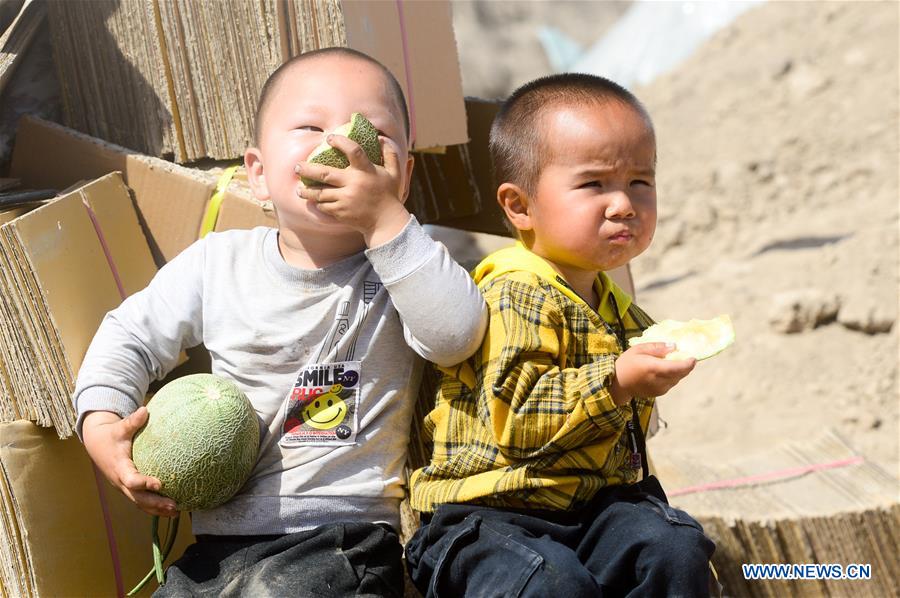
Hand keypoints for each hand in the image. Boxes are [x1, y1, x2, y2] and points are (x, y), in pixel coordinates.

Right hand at [82, 408, 177, 516]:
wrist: (98, 444)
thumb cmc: (112, 435)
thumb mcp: (120, 427)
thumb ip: (132, 421)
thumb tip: (145, 409)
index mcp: (119, 467)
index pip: (131, 479)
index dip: (144, 483)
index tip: (159, 484)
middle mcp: (121, 481)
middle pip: (137, 497)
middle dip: (155, 503)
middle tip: (174, 505)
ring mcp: (124, 487)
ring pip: (140, 503)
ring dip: (157, 510)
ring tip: (176, 512)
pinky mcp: (128, 489)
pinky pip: (141, 501)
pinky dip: (154, 507)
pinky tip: (171, 511)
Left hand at [294, 135, 409, 246]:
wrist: (386, 221)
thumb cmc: (389, 195)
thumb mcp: (395, 173)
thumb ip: (390, 154)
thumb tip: (382, 138)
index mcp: (367, 171)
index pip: (353, 151)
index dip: (341, 142)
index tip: (330, 138)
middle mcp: (354, 184)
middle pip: (325, 174)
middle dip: (308, 169)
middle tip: (297, 166)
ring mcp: (346, 199)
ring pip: (320, 193)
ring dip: (307, 191)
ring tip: (299, 189)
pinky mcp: (341, 212)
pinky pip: (324, 206)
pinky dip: (318, 203)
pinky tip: (313, 201)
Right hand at [610, 343, 695, 404]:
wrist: (617, 384)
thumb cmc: (626, 364)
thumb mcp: (638, 349)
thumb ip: (657, 347)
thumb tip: (674, 346)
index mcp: (654, 368)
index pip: (678, 368)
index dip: (689, 363)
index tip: (693, 357)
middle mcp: (660, 380)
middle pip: (681, 374)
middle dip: (685, 366)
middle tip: (685, 356)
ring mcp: (660, 389)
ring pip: (677, 379)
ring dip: (678, 371)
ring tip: (671, 363)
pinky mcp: (659, 393)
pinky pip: (671, 383)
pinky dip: (671, 377)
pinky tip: (663, 371)